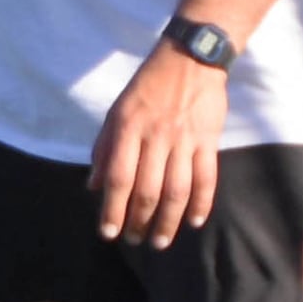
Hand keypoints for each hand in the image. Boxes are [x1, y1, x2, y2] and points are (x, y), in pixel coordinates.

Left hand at [91, 43, 227, 244]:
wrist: (189, 60)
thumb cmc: (147, 88)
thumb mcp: (117, 112)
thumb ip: (105, 149)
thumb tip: (94, 187)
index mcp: (127, 129)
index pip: (119, 178)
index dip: (112, 210)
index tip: (108, 232)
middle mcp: (155, 136)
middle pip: (147, 190)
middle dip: (138, 221)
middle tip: (134, 240)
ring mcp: (184, 139)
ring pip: (177, 190)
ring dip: (168, 221)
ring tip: (160, 240)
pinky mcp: (208, 140)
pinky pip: (206, 178)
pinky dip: (201, 204)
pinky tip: (193, 222)